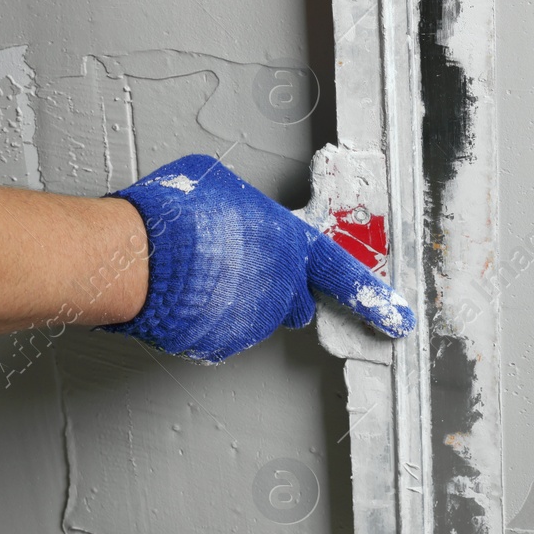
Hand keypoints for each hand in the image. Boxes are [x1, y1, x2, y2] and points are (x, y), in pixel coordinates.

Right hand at [102, 154, 414, 361]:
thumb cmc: (175, 214)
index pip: (342, 274)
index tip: (398, 318)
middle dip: (278, 291)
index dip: (372, 297)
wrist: (136, 256)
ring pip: (254, 317)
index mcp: (288, 244)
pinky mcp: (221, 346)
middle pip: (294, 300)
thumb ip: (245, 212)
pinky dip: (208, 322)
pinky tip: (183, 298)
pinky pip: (221, 334)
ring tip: (196, 276)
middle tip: (240, 270)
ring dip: (234, 302)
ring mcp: (251, 322)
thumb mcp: (220, 186)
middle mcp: (280, 288)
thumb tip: (236, 217)